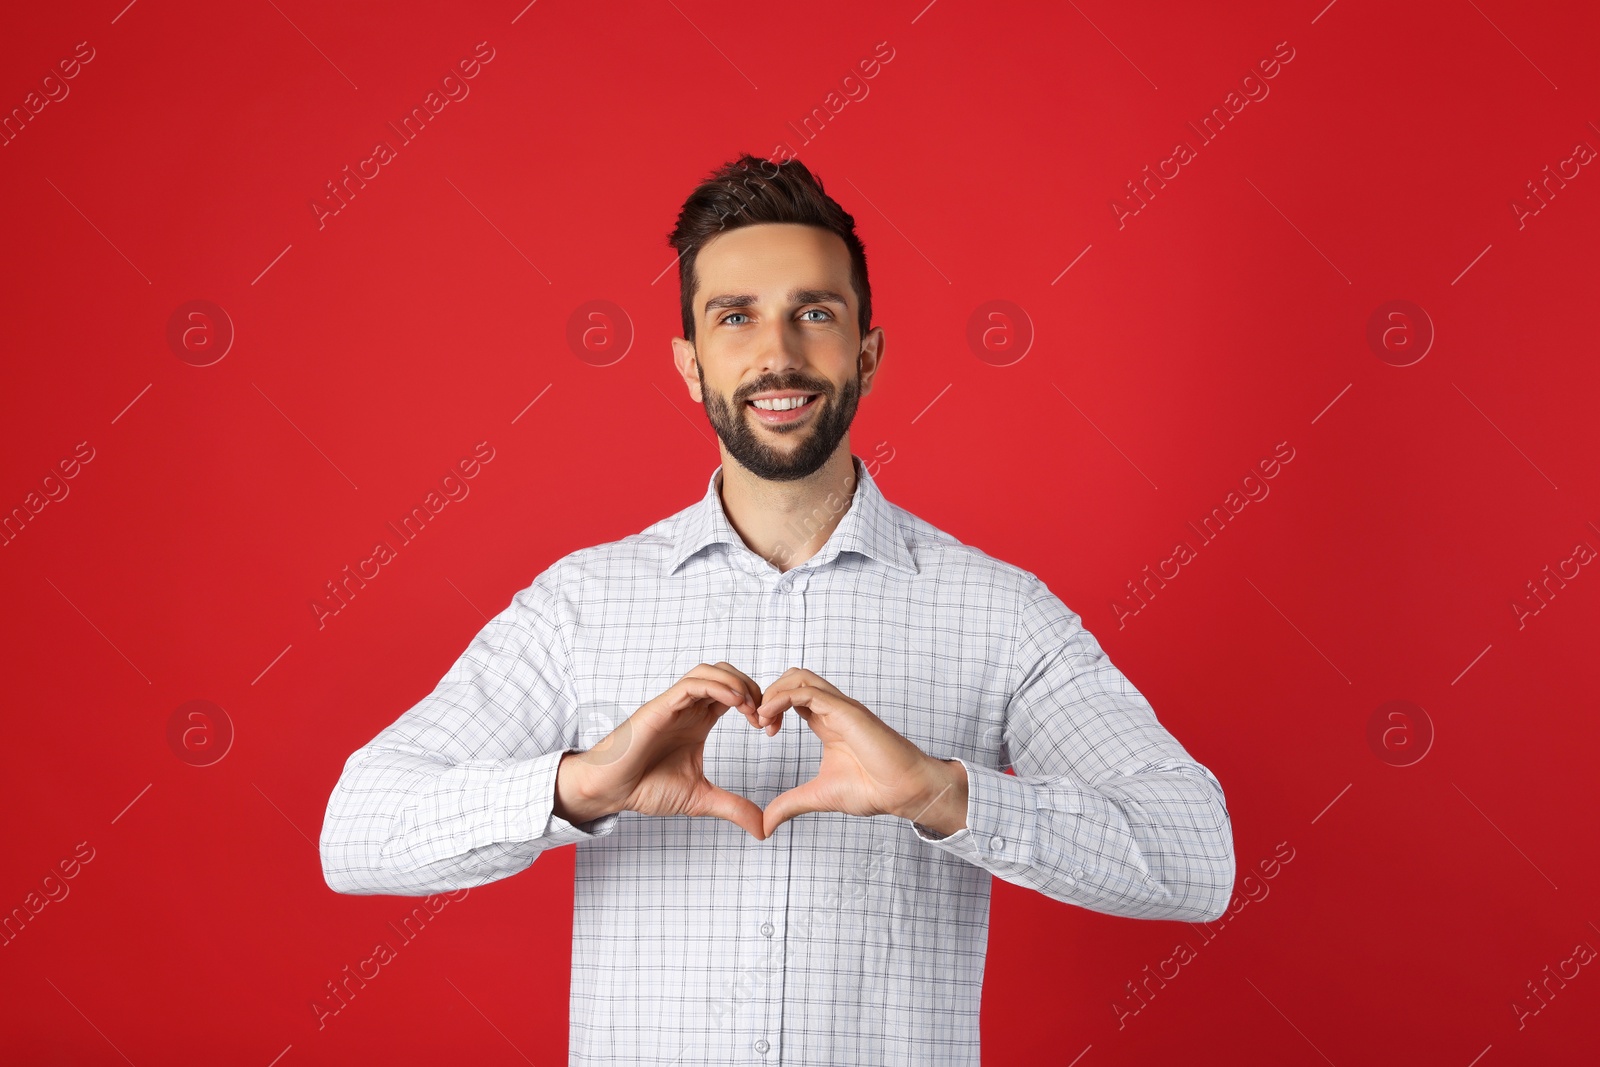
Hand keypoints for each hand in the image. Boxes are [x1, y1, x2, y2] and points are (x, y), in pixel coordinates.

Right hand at [556, 662, 769, 839]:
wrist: (610, 790)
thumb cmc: (646, 787)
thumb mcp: (700, 799)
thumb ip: (733, 807)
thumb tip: (763, 829)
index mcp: (700, 720)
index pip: (735, 694)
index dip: (758, 703)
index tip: (771, 730)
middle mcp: (688, 708)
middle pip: (727, 674)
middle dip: (753, 688)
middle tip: (766, 718)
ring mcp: (674, 705)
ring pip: (710, 672)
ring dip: (737, 683)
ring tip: (752, 709)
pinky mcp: (660, 707)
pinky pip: (692, 684)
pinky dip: (717, 686)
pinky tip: (735, 702)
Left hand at [755, 668, 967, 837]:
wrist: (904, 791)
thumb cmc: (872, 790)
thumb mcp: (818, 796)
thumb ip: (789, 805)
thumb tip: (764, 826)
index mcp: (827, 722)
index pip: (793, 696)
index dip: (771, 707)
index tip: (763, 731)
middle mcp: (833, 709)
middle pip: (793, 678)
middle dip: (768, 693)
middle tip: (759, 723)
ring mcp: (841, 707)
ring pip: (799, 677)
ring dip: (773, 692)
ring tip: (762, 719)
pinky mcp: (847, 711)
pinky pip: (809, 692)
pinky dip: (782, 698)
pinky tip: (770, 719)